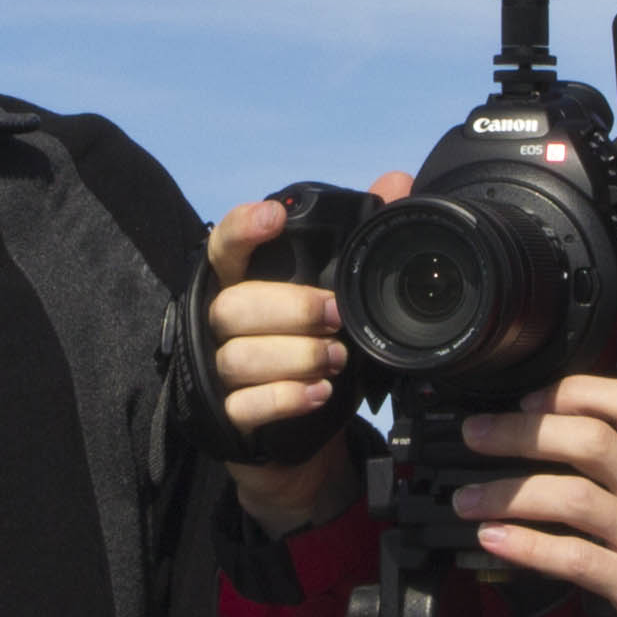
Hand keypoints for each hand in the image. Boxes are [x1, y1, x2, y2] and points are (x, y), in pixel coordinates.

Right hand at [205, 178, 406, 538]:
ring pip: (239, 356)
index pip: (223, 246)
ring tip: (336, 360)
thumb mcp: (340, 297)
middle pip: (232, 305)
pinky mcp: (229, 417)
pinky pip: (245, 406)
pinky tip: (319, 394)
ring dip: (296, 356)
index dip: (242, 228)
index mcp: (244, 284)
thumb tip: (396, 181)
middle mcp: (221, 324)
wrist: (304, 435)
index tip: (274, 217)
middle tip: (336, 317)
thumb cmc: (315, 351)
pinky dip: (286, 398)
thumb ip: (362, 239)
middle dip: (291, 308)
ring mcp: (220, 372)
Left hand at [452, 373, 616, 616]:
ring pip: (573, 497)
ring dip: (508, 492)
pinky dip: (526, 546)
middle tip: (476, 436)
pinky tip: (492, 541)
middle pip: (589, 439)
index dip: (571, 391)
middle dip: (521, 432)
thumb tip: (567, 459)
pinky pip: (576, 559)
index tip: (527, 400)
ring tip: (466, 498)